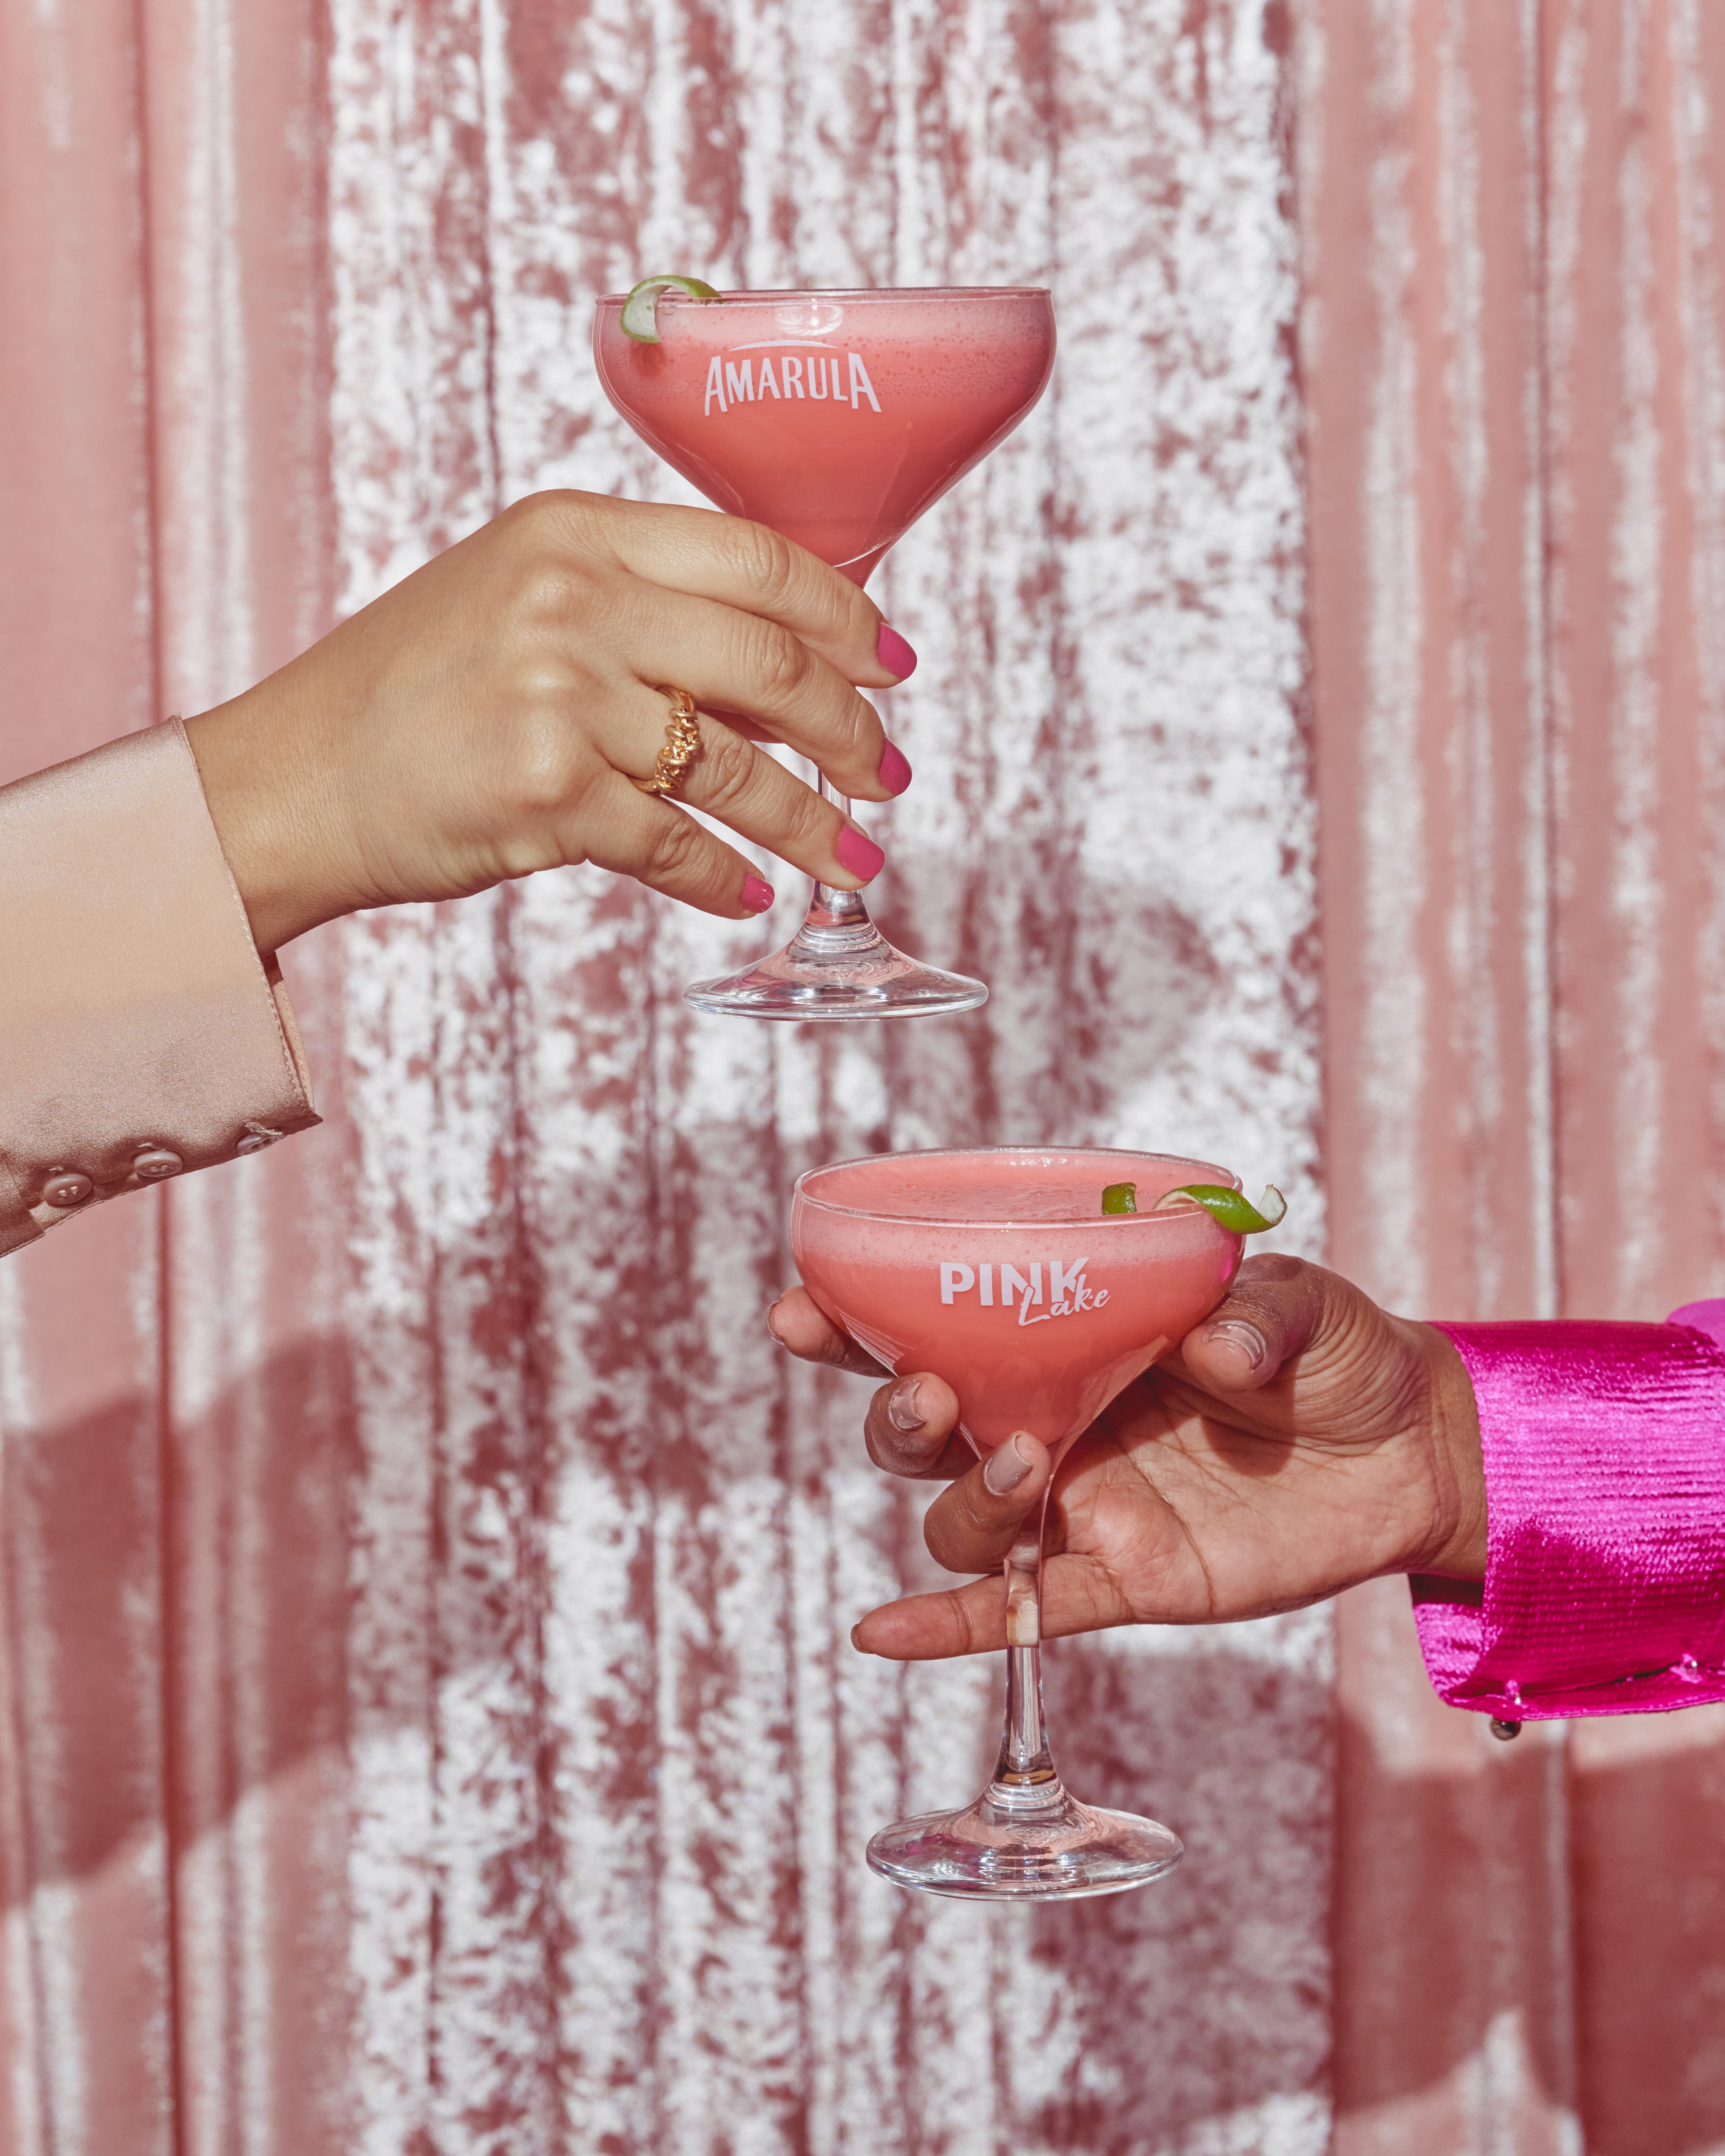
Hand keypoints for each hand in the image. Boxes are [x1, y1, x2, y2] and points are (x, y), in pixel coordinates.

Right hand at [184, 491, 914, 950]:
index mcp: (576, 532)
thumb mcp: (520, 599)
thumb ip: (640, 608)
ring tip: (852, 858)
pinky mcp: (548, 793)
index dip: (846, 618)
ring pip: (735, 767)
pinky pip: (675, 843)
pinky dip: (723, 877)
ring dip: (807, 822)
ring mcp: (561, 697)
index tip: (893, 666)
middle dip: (850, 730)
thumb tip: (778, 665)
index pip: (760, 558)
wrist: (296, 778)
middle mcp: (574, 601)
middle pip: (769, 662)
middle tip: (887, 775)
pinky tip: (751, 893)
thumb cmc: (413, 693)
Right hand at [767, 1255, 1485, 1657]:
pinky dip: (949, 1627)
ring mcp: (1084, 1504)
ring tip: (1028, 1464)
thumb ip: (1252, 1312)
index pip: (940, 1322)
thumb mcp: (1299, 1302)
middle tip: (934, 1388)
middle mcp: (1054, 1420)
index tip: (804, 1307)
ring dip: (962, 1498)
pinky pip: (1019, 1612)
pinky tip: (879, 1633)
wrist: (1415, 1450)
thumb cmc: (1338, 1352)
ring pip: (963, 1520)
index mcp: (1070, 1338)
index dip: (859, 1317)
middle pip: (924, 1428)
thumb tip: (1214, 1346)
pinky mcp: (1127, 1578)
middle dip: (895, 1410)